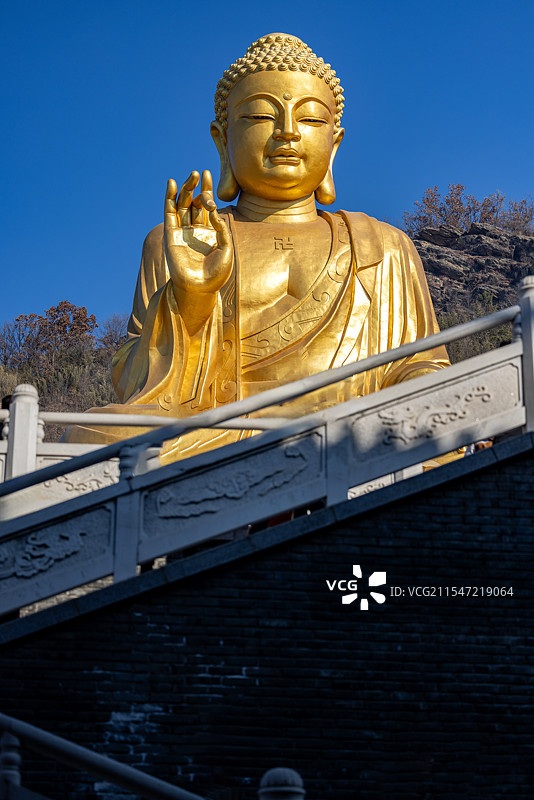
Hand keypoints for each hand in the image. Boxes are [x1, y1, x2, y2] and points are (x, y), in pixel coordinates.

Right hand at [164, 170, 232, 295]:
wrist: (201, 289)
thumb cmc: (216, 274)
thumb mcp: (226, 248)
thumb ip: (221, 228)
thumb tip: (213, 210)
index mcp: (210, 233)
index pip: (207, 206)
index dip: (207, 190)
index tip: (209, 174)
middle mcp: (195, 230)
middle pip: (194, 203)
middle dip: (198, 188)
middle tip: (201, 174)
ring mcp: (183, 232)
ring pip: (182, 205)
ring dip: (185, 189)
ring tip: (191, 175)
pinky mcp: (172, 235)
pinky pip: (169, 213)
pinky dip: (169, 198)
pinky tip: (171, 184)